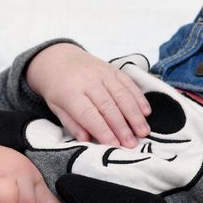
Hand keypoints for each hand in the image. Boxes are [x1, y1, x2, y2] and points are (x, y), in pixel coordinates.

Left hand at [25, 43, 151, 146]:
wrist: (57, 57)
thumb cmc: (56, 88)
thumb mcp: (56, 107)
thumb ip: (72, 124)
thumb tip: (87, 140)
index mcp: (70, 93)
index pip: (89, 114)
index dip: (103, 130)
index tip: (114, 145)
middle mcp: (88, 81)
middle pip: (108, 106)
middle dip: (122, 127)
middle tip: (132, 143)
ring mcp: (102, 73)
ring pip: (122, 95)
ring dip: (135, 115)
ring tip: (143, 131)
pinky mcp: (113, 69)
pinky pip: (129, 83)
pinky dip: (139, 98)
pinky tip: (146, 112)